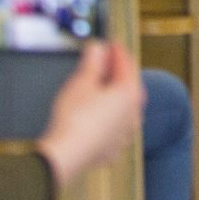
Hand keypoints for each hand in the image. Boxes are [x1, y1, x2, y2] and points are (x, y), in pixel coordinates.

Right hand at [33, 42, 144, 187]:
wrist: (65, 155)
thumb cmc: (74, 119)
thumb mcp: (81, 82)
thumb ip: (93, 62)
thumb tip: (97, 48)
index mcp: (130, 94)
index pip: (127, 65)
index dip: (117, 52)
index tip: (109, 44)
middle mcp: (133, 113)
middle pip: (129, 86)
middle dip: (118, 72)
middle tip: (105, 62)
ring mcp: (125, 133)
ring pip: (125, 107)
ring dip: (115, 95)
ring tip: (101, 87)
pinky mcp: (113, 147)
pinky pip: (115, 126)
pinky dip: (109, 116)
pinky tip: (98, 114)